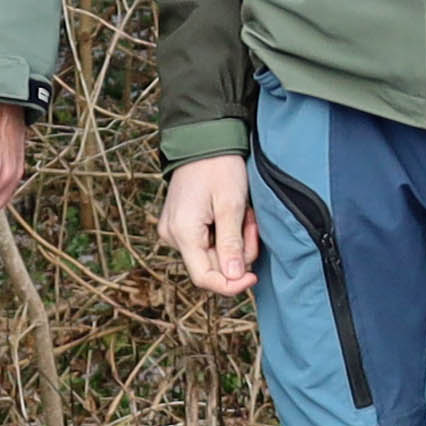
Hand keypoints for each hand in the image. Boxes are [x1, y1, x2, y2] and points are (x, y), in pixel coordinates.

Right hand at [154, 153, 257, 296]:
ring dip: (234, 241)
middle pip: (211, 266)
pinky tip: (231, 214)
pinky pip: (206, 243)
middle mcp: (172, 235)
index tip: (253, 277)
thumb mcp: (231, 205)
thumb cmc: (218, 168)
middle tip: (251, 224)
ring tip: (243, 215)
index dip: (231, 285)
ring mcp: (174, 230)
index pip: (204, 278)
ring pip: (211, 255)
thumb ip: (231, 244)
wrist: (203, 141)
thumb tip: (234, 277)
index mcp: (182, 232)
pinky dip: (225, 234)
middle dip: (238, 252)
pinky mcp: (180, 225)